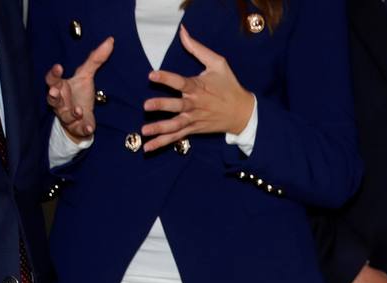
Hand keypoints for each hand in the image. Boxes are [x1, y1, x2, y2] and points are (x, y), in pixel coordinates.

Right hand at [45, 36, 113, 139]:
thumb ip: (95, 59)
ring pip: (64, 115)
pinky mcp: (77, 127)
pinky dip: (84, 129)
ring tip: (78, 110)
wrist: (82, 118)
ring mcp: (67, 116)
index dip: (53, 73)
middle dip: (52, 95)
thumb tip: (110, 41)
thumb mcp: (86, 75)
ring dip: (71, 113)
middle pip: (52, 99)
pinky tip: (90, 128)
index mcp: (60, 86)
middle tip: (54, 91)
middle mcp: (60, 102)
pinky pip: (79, 129)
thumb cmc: (79, 93)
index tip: (58, 66)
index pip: (52, 79)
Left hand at [142, 26, 253, 151]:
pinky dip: (162, 143)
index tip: (152, 74)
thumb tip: (182, 32)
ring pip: (175, 125)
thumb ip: (197, 48)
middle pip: (176, 106)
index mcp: (198, 86)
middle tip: (146, 106)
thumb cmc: (229, 85)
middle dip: (161, 106)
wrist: (242, 112)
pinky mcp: (193, 129)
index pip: (180, 82)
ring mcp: (193, 119)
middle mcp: (194, 104)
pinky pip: (176, 138)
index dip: (166, 77)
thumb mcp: (217, 63)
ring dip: (159, 129)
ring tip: (144, 131)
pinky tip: (148, 147)